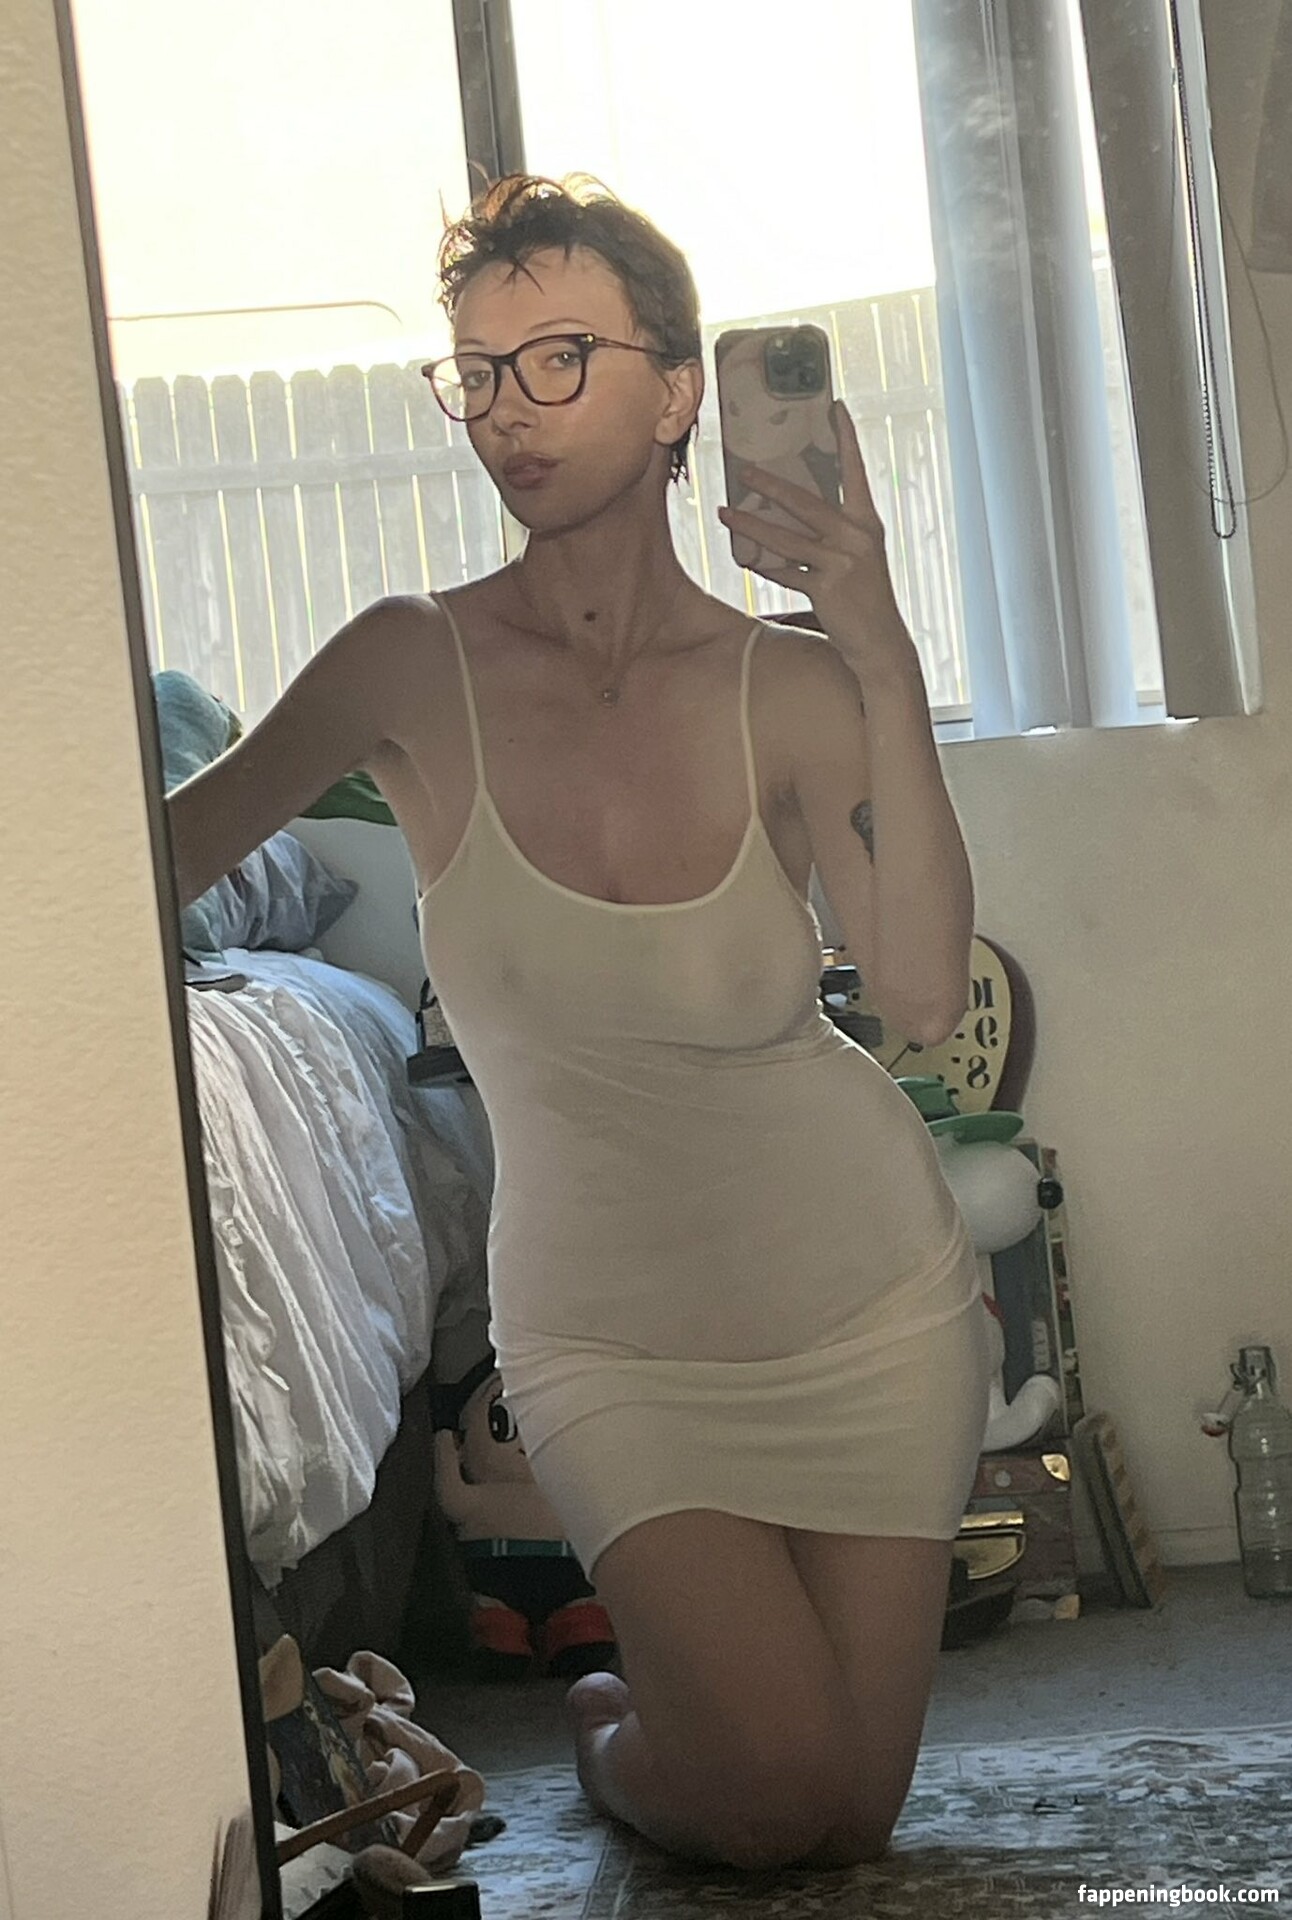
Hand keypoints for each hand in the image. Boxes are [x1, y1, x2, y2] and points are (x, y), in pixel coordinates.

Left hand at [717, 401, 919, 687]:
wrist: (881, 642)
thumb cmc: (865, 597)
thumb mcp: (858, 557)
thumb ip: (833, 533)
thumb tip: (790, 513)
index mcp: (867, 523)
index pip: (856, 471)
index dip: (846, 438)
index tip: (835, 406)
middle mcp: (857, 537)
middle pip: (806, 501)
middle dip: (771, 483)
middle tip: (743, 468)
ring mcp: (841, 563)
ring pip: (786, 536)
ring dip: (751, 523)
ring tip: (725, 511)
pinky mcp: (826, 589)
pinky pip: (784, 572)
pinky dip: (761, 564)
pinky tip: (742, 556)